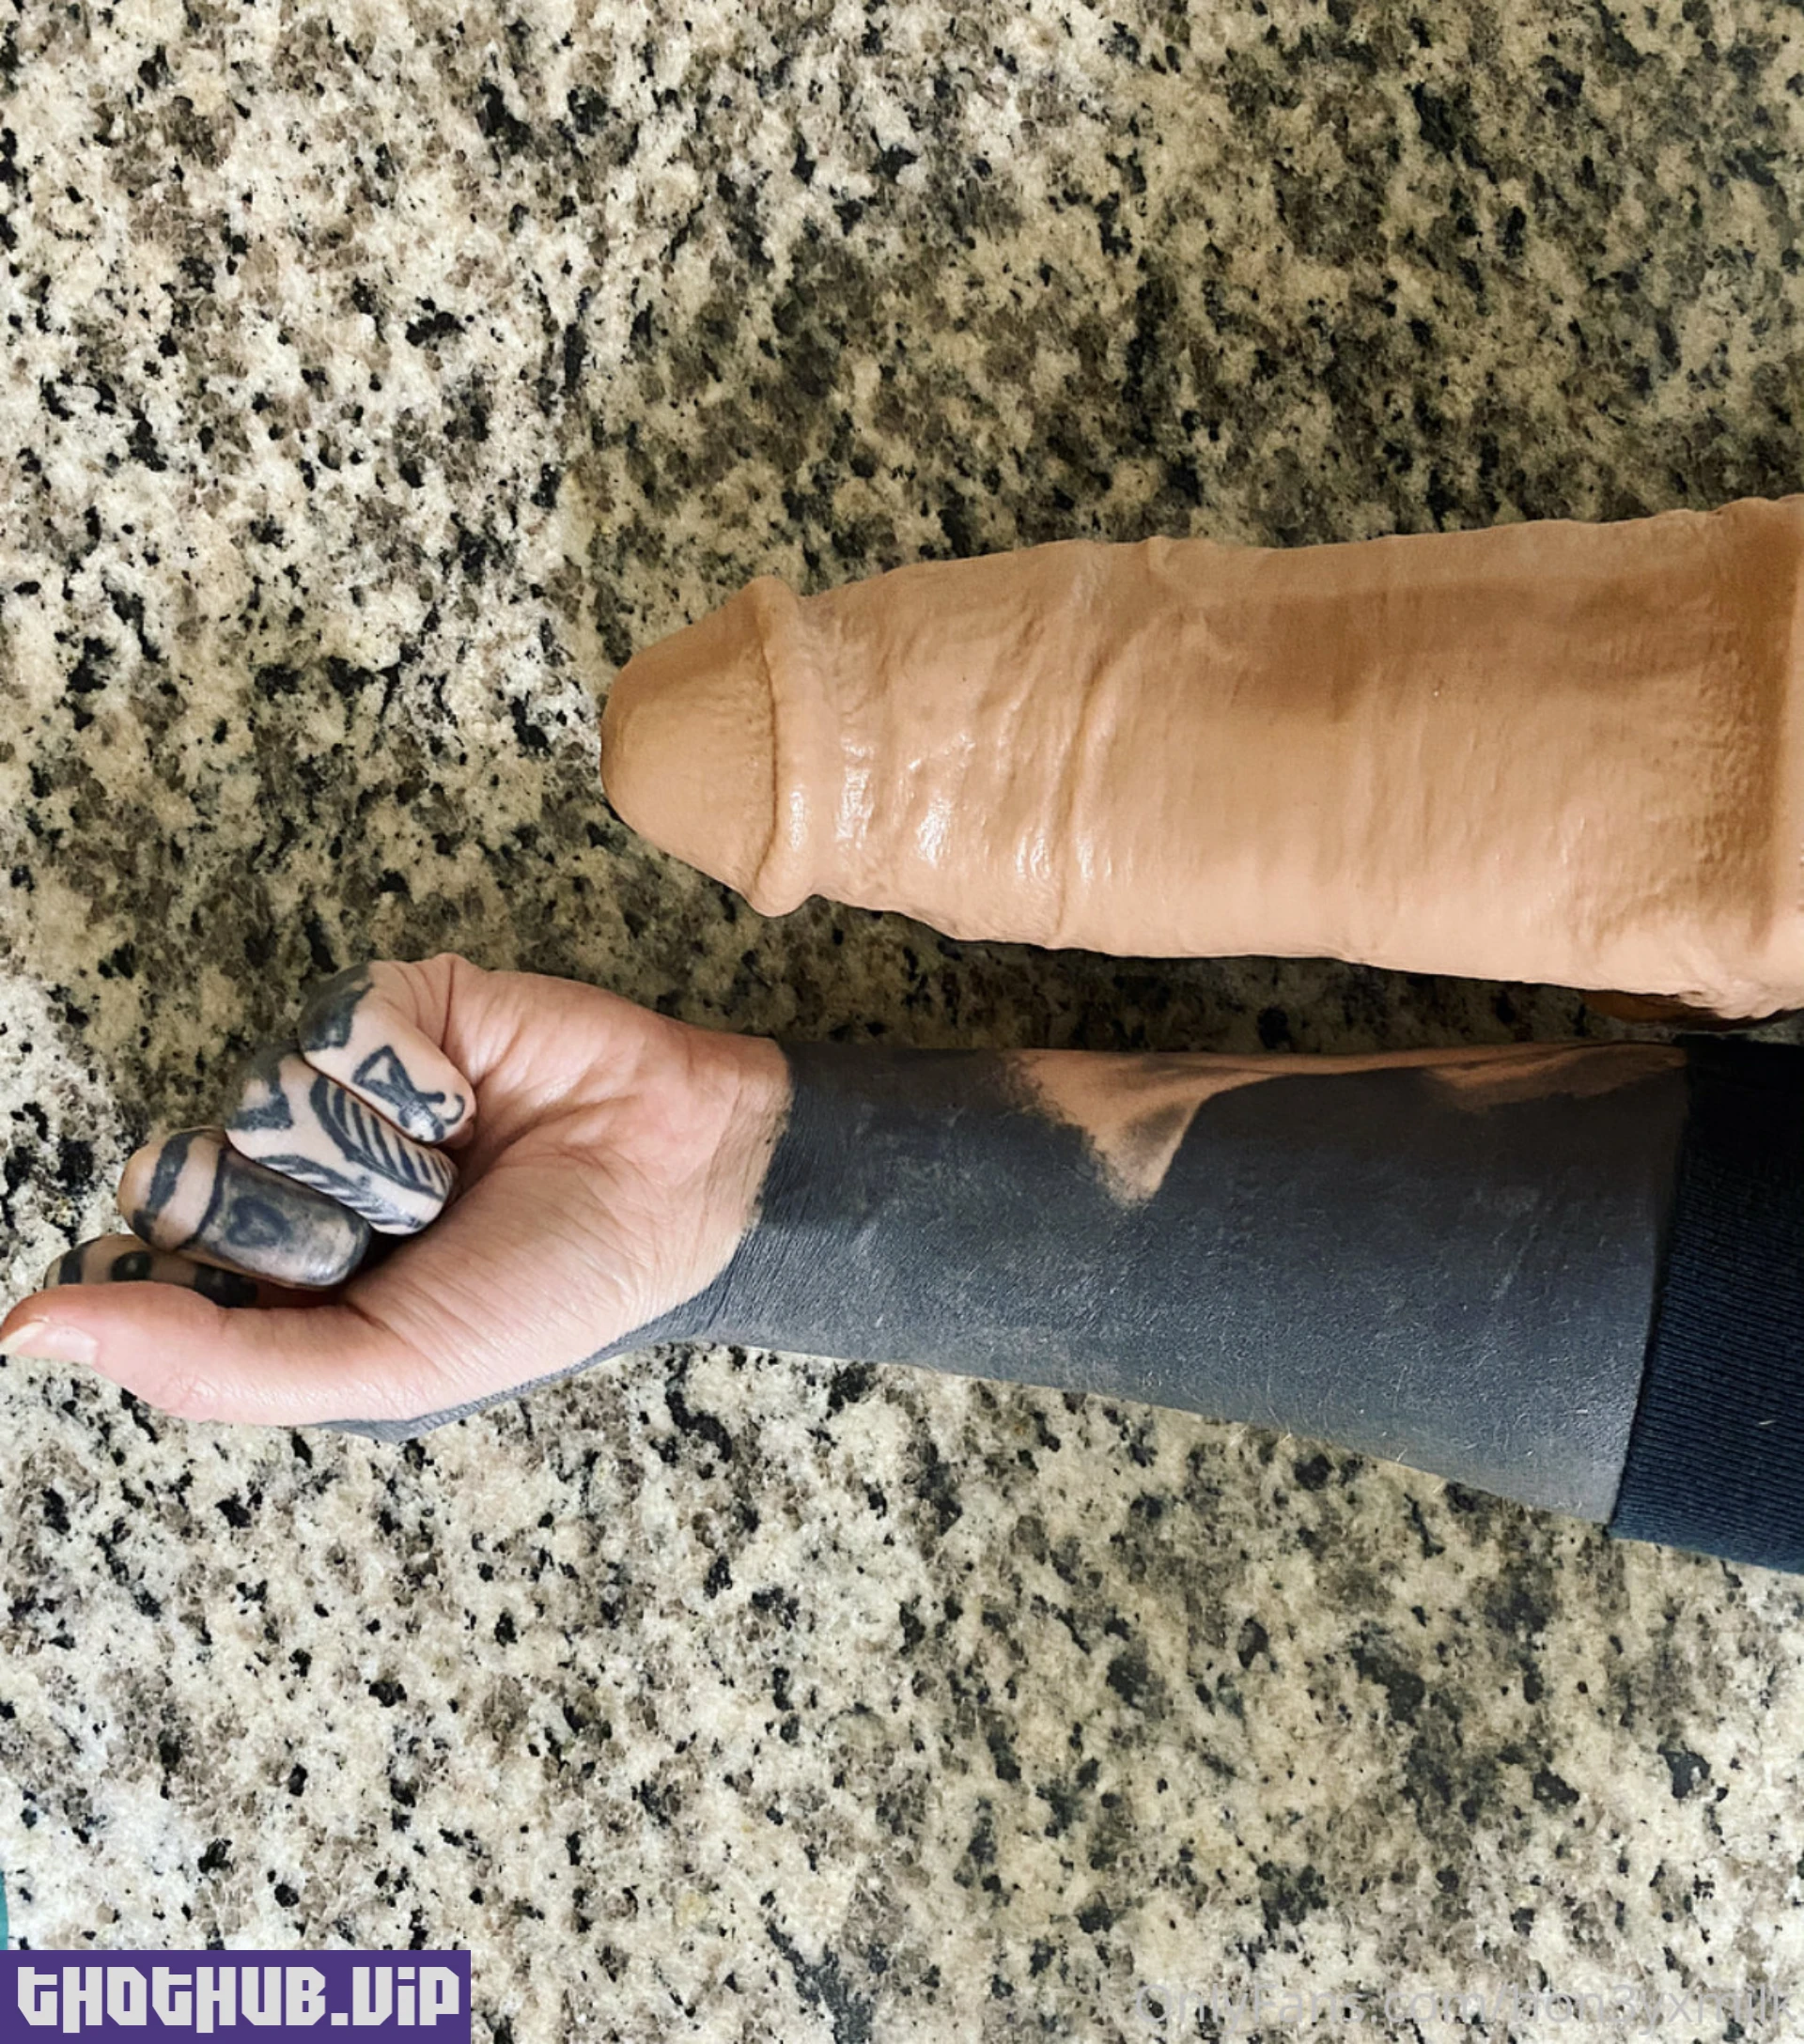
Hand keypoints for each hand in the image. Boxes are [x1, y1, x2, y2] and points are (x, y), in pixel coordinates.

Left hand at [0, 956, 786, 1426]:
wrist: (683, 1185)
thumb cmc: (546, 1292)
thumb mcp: (381, 1367)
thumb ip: (210, 1364)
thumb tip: (22, 1334)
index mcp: (271, 1283)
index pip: (134, 1267)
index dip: (175, 1283)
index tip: (285, 1293)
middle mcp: (285, 1180)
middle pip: (181, 1178)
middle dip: (300, 1224)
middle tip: (397, 1238)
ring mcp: (333, 1086)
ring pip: (261, 1097)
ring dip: (376, 1155)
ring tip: (458, 1167)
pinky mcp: (390, 1005)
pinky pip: (336, 1022)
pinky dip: (412, 1075)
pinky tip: (471, 1097)